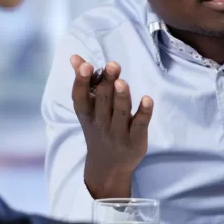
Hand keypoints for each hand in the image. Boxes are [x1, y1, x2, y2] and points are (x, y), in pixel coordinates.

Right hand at [70, 55, 153, 198]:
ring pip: (121, 113)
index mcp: (87, 114)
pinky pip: (140, 125)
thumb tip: (75, 57)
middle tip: (113, 65)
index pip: (80, 97)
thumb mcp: (88, 109)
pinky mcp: (136, 139)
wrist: (108, 166)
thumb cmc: (98, 128)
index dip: (82, 82)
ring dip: (122, 97)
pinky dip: (144, 112)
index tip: (86, 65)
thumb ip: (84, 81)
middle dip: (107, 82)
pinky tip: (148, 99)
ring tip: (122, 81)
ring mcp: (118, 133)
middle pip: (103, 101)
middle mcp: (100, 123)